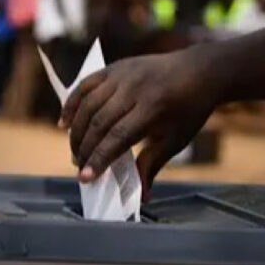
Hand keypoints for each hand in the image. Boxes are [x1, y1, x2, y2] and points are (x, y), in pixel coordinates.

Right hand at [60, 45, 222, 198]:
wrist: (199, 71)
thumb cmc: (189, 109)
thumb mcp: (176, 139)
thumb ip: (152, 164)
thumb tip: (142, 197)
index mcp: (153, 108)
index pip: (117, 137)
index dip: (98, 158)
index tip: (84, 177)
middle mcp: (134, 89)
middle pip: (99, 122)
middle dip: (84, 148)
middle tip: (79, 165)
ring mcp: (122, 75)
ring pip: (88, 104)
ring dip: (76, 130)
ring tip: (75, 149)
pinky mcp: (114, 67)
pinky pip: (86, 85)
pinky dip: (72, 103)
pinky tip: (65, 122)